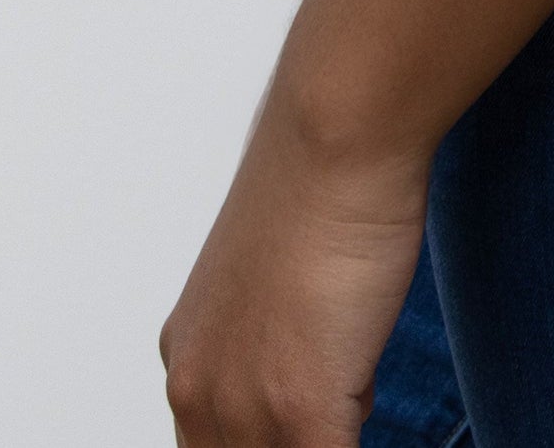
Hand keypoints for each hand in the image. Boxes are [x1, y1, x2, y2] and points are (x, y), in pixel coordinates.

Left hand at [159, 104, 424, 447]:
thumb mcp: (281, 288)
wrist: (336, 136)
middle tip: (338, 398)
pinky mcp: (298, 406)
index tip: (313, 417)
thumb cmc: (326, 186)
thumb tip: (333, 403)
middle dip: (298, 438)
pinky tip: (364, 399)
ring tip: (357, 366)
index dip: (270, 438)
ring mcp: (243, 405)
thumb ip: (284, 355)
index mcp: (189, 361)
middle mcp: (197, 391)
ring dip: (330, 432)